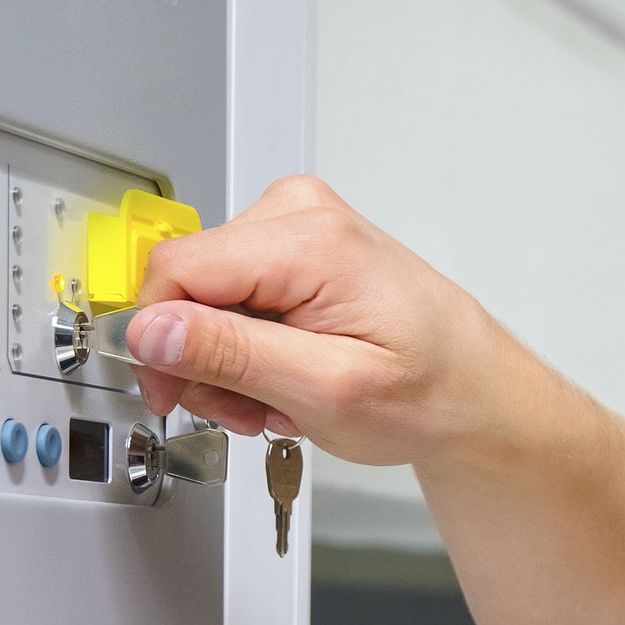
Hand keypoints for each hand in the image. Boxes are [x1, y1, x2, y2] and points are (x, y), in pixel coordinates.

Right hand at [126, 176, 515, 465]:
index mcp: (308, 238)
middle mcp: (298, 213)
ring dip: (226, 364)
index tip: (170, 395)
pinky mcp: (296, 248)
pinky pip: (233, 298)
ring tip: (276, 400)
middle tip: (246, 411)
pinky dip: (247, 351)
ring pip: (205, 298)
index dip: (157, 342)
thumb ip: (231, 354)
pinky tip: (283, 378)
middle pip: (187, 285)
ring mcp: (297, 226)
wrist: (473, 392)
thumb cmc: (428, 392)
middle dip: (202, 362)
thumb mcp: (324, 389)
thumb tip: (151, 331)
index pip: (175, 270)